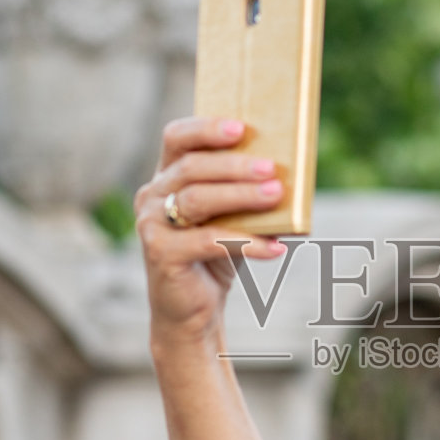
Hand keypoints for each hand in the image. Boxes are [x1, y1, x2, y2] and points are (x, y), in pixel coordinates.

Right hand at [134, 116, 286, 339]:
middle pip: (192, 168)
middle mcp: (152, 196)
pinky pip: (209, 242)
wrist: (193, 311)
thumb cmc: (216, 255)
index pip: (177, 138)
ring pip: (197, 200)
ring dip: (240, 196)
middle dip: (234, 166)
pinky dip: (247, 244)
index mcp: (167, 176)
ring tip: (276, 196)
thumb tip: (288, 174)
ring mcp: (151, 224)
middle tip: (271, 168)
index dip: (206, 129)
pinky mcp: (161, 254)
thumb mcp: (233, 218)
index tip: (240, 128)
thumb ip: (247, 193)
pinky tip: (276, 249)